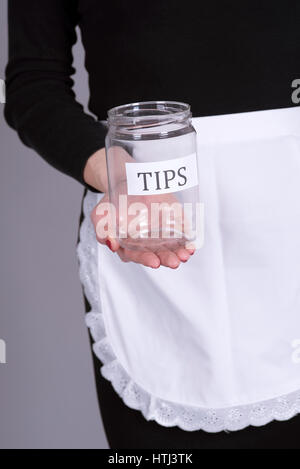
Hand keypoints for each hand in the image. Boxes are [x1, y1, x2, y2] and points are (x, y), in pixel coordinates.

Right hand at [85, 147, 194, 268]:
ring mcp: (159, 234)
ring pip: (169, 248)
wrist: (126, 181)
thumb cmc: (113, 201)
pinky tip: (191, 246)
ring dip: (178, 253)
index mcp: (127, 244)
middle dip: (166, 259)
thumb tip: (111, 243)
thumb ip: (102, 229)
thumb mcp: (101, 213)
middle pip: (156, 255)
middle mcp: (144, 243)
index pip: (136, 255)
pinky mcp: (171, 223)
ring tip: (185, 255)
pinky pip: (180, 235)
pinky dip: (186, 241)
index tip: (154, 262)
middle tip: (174, 262)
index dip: (145, 259)